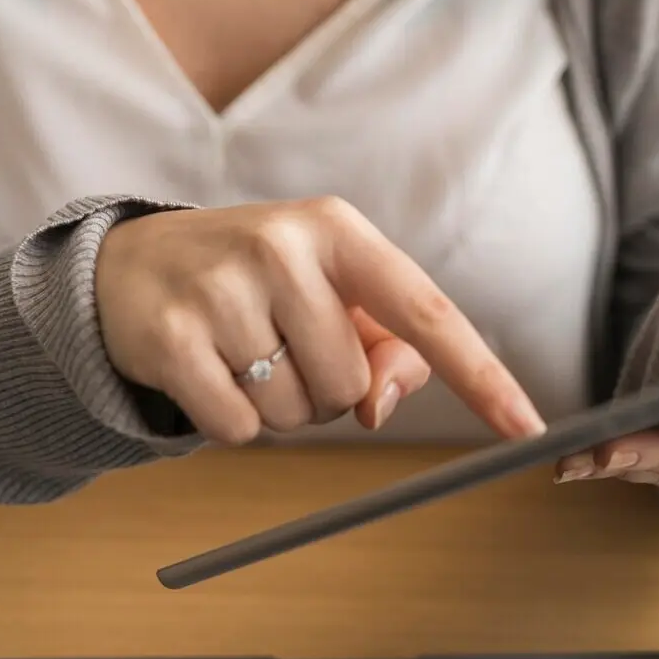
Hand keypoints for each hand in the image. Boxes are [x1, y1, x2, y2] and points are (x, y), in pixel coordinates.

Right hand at [94, 196, 545, 446]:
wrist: (130, 266)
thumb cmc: (255, 283)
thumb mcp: (327, 287)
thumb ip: (386, 345)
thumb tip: (381, 406)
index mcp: (336, 229)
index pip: (424, 310)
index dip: (480, 374)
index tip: (527, 425)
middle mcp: (281, 247)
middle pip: (350, 383)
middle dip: (324, 390)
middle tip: (279, 347)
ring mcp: (223, 289)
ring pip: (296, 412)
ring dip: (276, 407)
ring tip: (240, 352)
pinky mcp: (173, 336)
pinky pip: (239, 430)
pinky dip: (230, 423)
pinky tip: (206, 371)